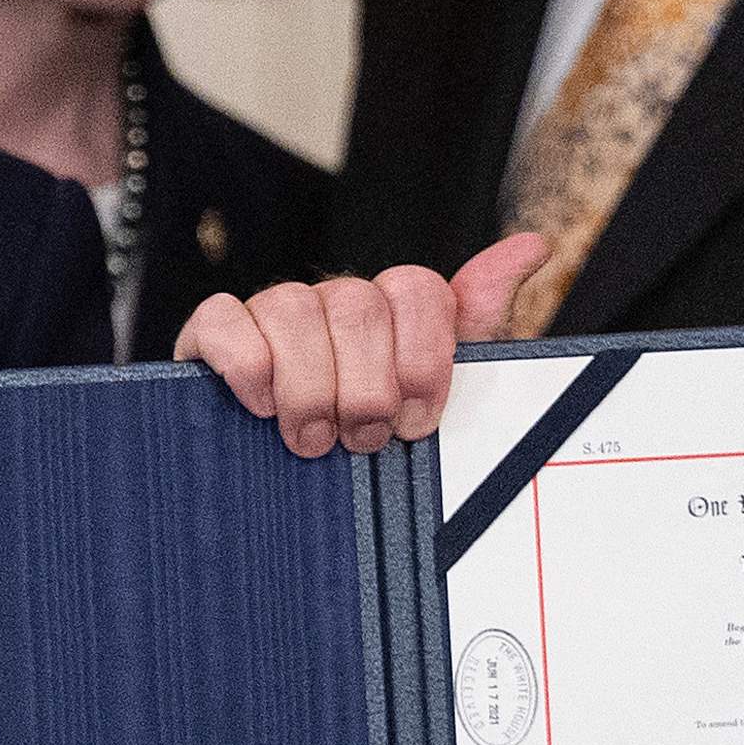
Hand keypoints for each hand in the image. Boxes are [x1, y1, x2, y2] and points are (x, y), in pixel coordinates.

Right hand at [175, 235, 550, 454]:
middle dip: (366, 386)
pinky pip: (222, 318)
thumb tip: (533, 247)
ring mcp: (270, 314)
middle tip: (363, 438)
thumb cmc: (367, 440)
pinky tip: (262, 405)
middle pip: (356, 303)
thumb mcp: (438, 392)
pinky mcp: (211, 336)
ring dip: (308, 386)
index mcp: (389, 311)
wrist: (281, 497)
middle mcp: (332, 302)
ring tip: (313, 439)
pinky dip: (246, 364)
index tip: (416, 418)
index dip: (422, 358)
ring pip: (291, 307)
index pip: (417, 290)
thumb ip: (481, 321)